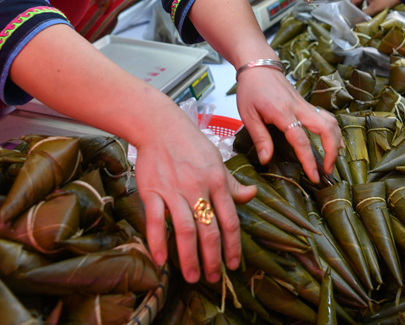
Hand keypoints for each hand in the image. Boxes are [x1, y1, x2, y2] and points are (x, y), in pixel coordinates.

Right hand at [133, 111, 255, 283]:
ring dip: (189, 257)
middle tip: (212, 278)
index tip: (233, 265)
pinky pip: (156, 220)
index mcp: (217, 181)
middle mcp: (198, 188)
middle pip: (209, 229)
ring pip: (185, 229)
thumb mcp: (217, 161)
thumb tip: (252, 195)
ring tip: (191, 276)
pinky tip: (161, 260)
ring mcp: (174, 190)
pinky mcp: (152, 190)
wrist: (160, 125)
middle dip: (212, 258)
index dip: (233, 245)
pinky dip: (158, 241)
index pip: (230, 220)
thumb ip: (232, 183)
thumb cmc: (190, 144)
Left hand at [235, 66, 341, 181]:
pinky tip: (335, 143)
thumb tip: (266, 160)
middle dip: (331, 152)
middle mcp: (299, 108)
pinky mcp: (307, 104)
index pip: (301, 140)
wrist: (259, 65)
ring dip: (336, 141)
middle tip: (328, 171)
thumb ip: (260, 138)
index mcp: (282, 113)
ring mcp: (305, 105)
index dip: (309, 160)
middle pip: (326, 128)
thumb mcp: (248, 115)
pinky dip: (334, 131)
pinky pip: (327, 117)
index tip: (315, 176)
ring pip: (331, 122)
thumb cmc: (251, 89)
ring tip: (333, 160)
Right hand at [351, 0, 400, 15]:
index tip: (352, 15)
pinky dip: (371, 10)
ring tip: (367, 18)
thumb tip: (356, 21)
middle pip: (360, 4)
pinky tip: (374, 15)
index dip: (351, 8)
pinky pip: (371, 6)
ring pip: (366, 5)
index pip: (354, 1)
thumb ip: (365, 14)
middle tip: (360, 18)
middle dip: (359, 11)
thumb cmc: (385, 0)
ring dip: (366, 11)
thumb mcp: (374, 9)